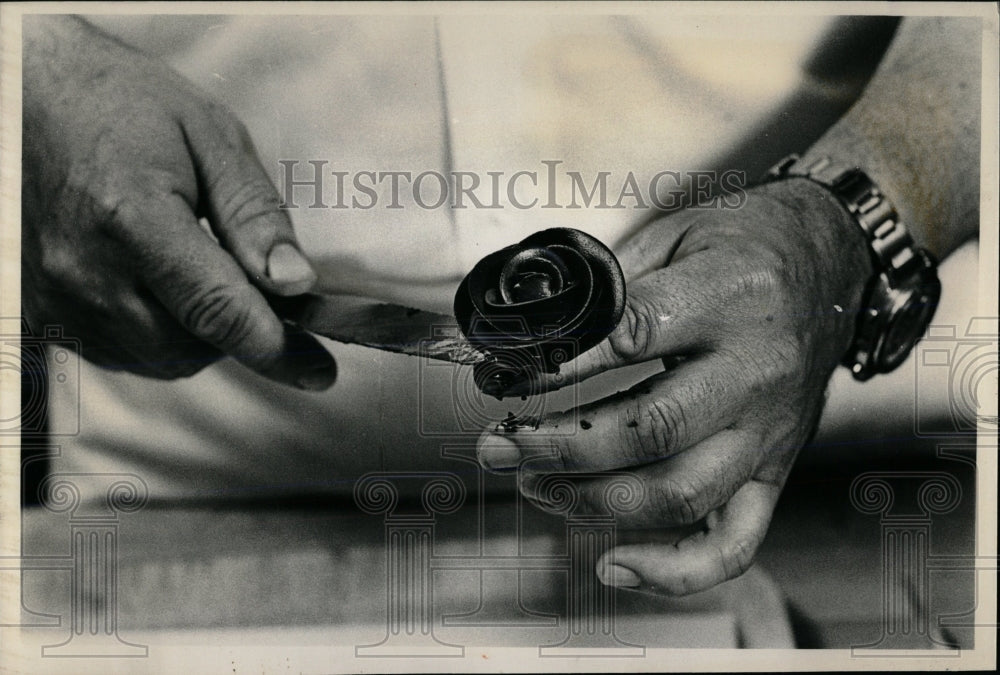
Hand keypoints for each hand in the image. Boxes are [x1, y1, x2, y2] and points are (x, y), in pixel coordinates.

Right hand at [21, 16, 334, 388]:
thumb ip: (255, 213)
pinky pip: (123, 353)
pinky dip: (158, 333)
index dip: (276, 348)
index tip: (320, 372)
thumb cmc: (125, 105)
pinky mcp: (40, 315)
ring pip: (160, 359)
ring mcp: (55, 299)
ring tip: (196, 268)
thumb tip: (297, 284)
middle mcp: (84, 271)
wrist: (24, 96)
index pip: (216, 309)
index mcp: (131, 217)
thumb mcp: (210, 136)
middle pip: (192, 347)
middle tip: (249, 279)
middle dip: (238, 327)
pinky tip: (157, 282)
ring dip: (199, 334)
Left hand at [477, 178, 872, 594]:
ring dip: (590, 502)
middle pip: (649, 431)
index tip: (505, 378)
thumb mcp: (674, 234)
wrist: (833, 263)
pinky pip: (734, 542)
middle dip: (557, 446)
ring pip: (679, 493)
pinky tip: (614, 566)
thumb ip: (608, 285)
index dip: (556, 367)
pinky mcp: (775, 468)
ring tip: (534, 483)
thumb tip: (529, 335)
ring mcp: (769, 429)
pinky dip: (673, 571)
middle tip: (499, 444)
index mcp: (730, 296)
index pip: (631, 338)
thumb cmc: (745, 244)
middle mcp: (756, 370)